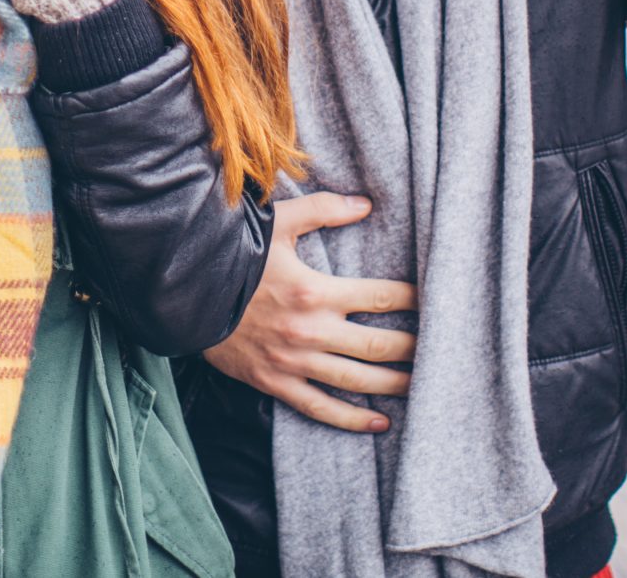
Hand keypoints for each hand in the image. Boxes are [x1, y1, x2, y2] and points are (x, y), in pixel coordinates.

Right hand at [201, 192, 416, 433]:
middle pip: (378, 347)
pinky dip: (353, 420)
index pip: (380, 298)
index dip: (413, 300)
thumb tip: (366, 204)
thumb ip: (323, 210)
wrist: (184, 296)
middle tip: (442, 350)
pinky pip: (321, 409)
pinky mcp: (276, 384)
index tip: (434, 300)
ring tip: (423, 387)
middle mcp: (310, 331)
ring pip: (357, 382)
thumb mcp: (276, 224)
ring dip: (394, 386)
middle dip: (414, 348)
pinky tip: (379, 421)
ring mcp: (294, 362)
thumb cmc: (231, 256)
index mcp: (315, 290)